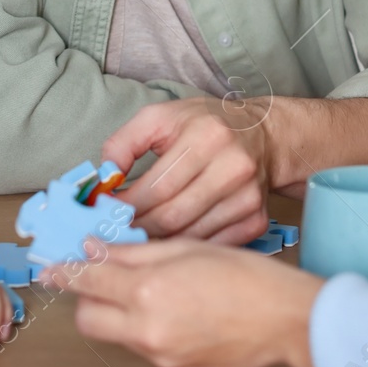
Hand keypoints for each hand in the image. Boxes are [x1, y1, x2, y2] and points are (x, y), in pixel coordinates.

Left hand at [46, 238, 321, 366]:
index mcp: (149, 291)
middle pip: (88, 319)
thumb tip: (96, 248)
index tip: (50, 267)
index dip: (64, 272)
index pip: (87, 282)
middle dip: (85, 298)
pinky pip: (141, 345)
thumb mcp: (186, 248)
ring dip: (114, 311)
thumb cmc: (246, 276)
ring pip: (114, 333)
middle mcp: (148, 328)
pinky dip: (141, 325)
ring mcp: (160, 353)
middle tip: (98, 276)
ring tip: (143, 288)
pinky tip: (167, 306)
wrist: (286, 320)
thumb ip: (135, 251)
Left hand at [102, 98, 271, 243]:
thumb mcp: (159, 117)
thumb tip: (104, 180)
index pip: (157, 186)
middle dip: (137, 228)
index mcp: (206, 136)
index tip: (105, 214)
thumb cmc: (204, 125)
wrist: (263, 135)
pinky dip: (185, 249)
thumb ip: (123, 144)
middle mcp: (232, 167)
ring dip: (157, 243)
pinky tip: (167, 244)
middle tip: (115, 232)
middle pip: (173, 215)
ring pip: (190, 236)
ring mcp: (248, 197)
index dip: (127, 206)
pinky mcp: (256, 219)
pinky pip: (211, 245)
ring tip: (136, 238)